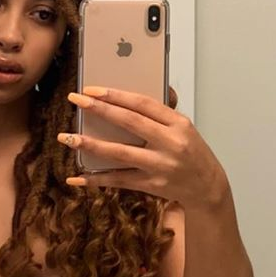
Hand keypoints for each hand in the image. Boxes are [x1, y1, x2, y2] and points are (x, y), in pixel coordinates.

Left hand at [60, 87, 228, 210]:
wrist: (207, 188)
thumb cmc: (192, 153)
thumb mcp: (184, 128)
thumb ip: (160, 114)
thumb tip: (127, 98)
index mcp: (178, 124)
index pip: (144, 104)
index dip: (116, 95)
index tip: (92, 89)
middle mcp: (170, 143)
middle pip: (129, 123)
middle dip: (99, 109)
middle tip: (76, 100)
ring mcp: (160, 166)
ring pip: (120, 153)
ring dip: (91, 145)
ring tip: (68, 137)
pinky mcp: (152, 185)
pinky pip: (119, 180)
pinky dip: (96, 179)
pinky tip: (76, 178)